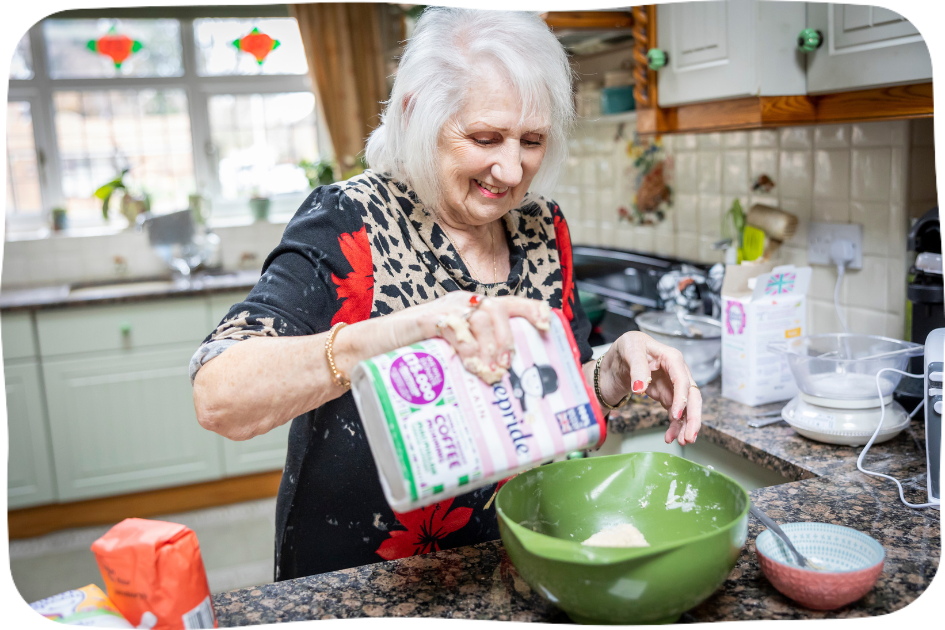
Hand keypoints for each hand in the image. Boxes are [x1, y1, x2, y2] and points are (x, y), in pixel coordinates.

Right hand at [411, 292, 551, 383]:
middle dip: (508, 337)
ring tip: (489, 371)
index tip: (546, 325)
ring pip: (481, 316)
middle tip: (506, 366)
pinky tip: (470, 363)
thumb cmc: (413, 352)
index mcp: (472, 308)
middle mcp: (462, 303)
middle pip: (499, 308)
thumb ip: (474, 359)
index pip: (509, 302)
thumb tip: (502, 384)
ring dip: (491, 345)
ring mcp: (444, 309)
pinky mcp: (425, 319)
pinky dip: (467, 346)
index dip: (531, 309)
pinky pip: (455, 326)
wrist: (370, 346)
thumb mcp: (452, 354)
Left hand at [596, 331, 701, 444]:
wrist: (619, 357)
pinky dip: (674, 426)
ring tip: (682, 441)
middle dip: (693, 417)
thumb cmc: (628, 347)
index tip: (675, 416)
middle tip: (689, 436)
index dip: (681, 398)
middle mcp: (677, 372)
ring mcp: (673, 385)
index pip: (682, 379)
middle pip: (692, 396)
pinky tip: (670, 437)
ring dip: (686, 425)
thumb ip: (637, 368)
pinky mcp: (667, 396)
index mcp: (671, 358)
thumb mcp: (629, 350)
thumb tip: (640, 387)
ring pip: (686, 408)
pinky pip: (675, 413)